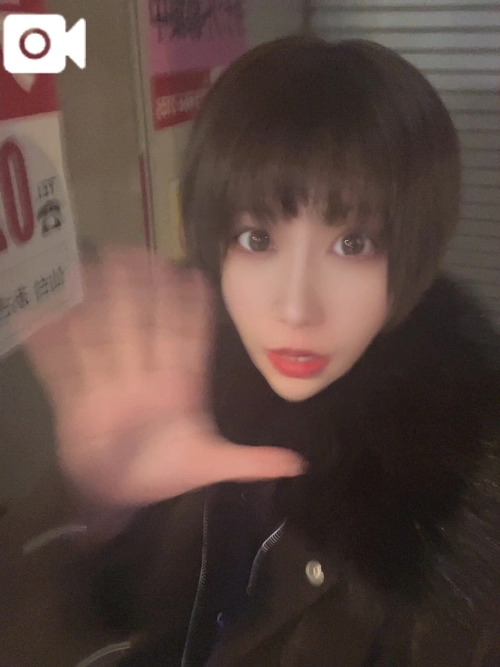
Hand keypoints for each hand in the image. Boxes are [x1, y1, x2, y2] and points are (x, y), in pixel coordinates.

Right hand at [23, 248, 304, 505]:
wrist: (121, 495)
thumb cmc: (165, 473)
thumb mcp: (209, 466)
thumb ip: (250, 462)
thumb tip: (299, 464)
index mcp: (179, 387)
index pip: (186, 340)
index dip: (190, 310)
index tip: (192, 277)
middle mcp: (145, 377)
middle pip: (144, 326)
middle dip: (142, 291)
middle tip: (140, 252)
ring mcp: (110, 385)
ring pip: (105, 336)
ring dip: (99, 303)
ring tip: (93, 267)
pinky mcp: (77, 399)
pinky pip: (63, 367)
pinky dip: (51, 342)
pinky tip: (42, 312)